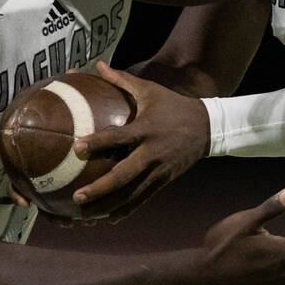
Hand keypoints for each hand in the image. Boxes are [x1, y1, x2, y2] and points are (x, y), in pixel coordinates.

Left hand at [71, 61, 209, 219]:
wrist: (208, 128)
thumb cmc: (173, 106)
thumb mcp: (149, 90)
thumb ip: (122, 80)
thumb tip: (99, 65)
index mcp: (146, 129)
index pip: (118, 137)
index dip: (97, 142)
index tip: (76, 148)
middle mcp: (151, 153)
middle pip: (123, 175)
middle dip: (100, 188)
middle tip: (77, 197)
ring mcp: (158, 171)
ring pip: (131, 194)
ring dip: (108, 206)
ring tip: (86, 216)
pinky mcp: (163, 181)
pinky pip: (142, 199)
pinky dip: (125, 211)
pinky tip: (108, 219)